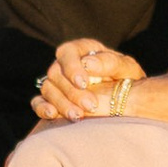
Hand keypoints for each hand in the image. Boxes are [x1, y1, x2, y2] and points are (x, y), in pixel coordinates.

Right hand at [33, 40, 148, 126]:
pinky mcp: (52, 101)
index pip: (68, 53)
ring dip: (61, 103)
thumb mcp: (127, 68)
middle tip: (91, 106)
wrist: (129, 102)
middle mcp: (67, 65)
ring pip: (48, 89)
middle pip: (56, 74)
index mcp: (83, 51)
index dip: (72, 67)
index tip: (84, 83)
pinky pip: (38, 102)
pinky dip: (42, 108)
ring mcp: (57, 83)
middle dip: (72, 91)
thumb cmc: (128, 80)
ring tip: (78, 116)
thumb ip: (110, 63)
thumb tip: (87, 64)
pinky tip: (52, 115)